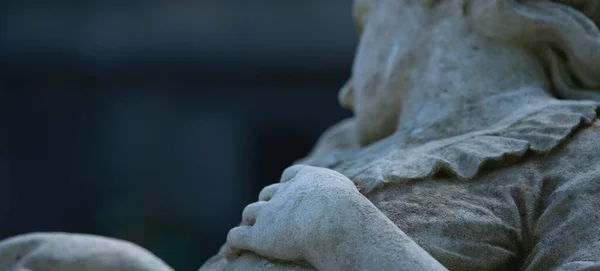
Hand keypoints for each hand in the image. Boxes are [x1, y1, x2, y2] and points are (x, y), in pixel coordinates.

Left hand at [226, 165, 365, 264]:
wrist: (335, 222)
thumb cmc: (353, 214)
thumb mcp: (352, 197)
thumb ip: (347, 200)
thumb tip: (365, 219)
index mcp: (308, 178)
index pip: (290, 174)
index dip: (286, 184)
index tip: (285, 190)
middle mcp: (286, 192)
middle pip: (268, 193)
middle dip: (267, 203)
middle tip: (269, 216)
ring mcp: (270, 213)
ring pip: (251, 212)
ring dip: (250, 221)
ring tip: (248, 231)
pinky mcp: (259, 235)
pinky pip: (237, 237)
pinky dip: (233, 244)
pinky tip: (232, 253)